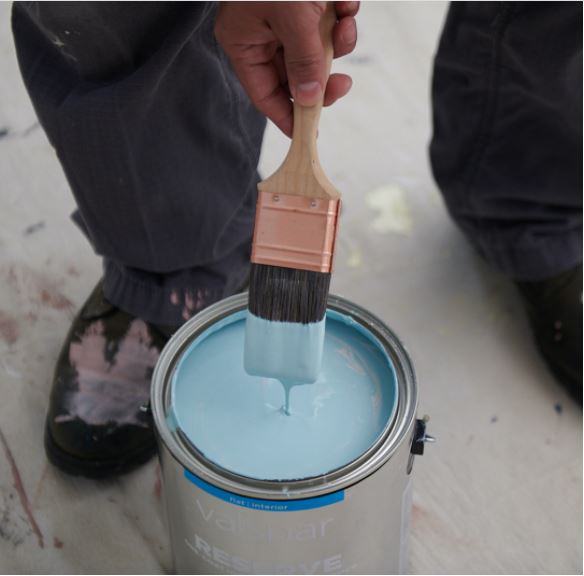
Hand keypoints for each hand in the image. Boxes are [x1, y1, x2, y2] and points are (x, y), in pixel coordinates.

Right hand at [215, 1, 358, 135]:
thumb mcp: (292, 17)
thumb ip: (303, 60)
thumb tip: (310, 99)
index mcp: (244, 41)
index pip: (265, 94)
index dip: (287, 117)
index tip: (308, 135)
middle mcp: (261, 32)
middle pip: (295, 75)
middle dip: (323, 76)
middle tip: (343, 84)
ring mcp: (283, 17)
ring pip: (316, 48)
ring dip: (338, 40)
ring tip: (344, 21)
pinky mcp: (306, 1)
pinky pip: (328, 22)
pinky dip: (342, 14)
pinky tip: (344, 3)